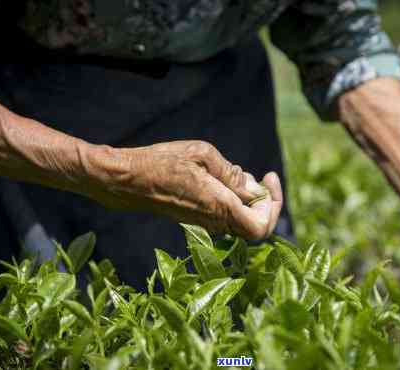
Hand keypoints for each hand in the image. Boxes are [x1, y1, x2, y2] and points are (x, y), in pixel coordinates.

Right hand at [89, 140, 282, 240]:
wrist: (125, 181)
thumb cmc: (161, 162)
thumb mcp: (202, 155)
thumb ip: (232, 175)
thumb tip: (254, 189)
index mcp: (219, 207)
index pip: (261, 227)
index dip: (273, 206)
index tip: (268, 179)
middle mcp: (214, 222)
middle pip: (254, 225)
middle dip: (265, 201)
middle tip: (262, 176)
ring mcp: (204, 223)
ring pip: (240, 220)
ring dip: (248, 199)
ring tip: (239, 173)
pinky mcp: (195, 218)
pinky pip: (224, 215)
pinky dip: (233, 199)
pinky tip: (221, 178)